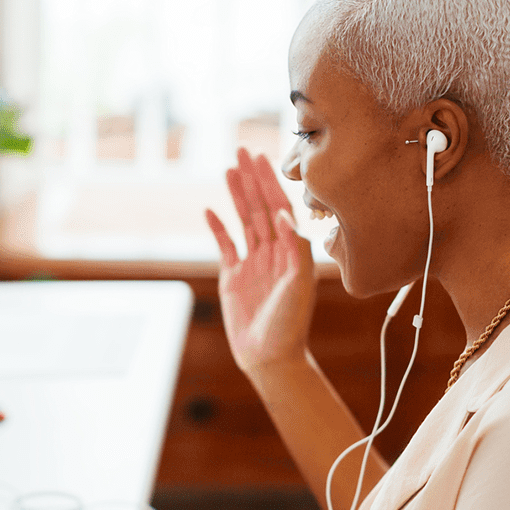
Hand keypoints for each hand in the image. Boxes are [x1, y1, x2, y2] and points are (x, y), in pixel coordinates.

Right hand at [205, 149, 315, 376]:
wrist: (271, 358)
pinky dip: (217, 228)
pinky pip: (225, 246)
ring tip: (228, 170)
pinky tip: (210, 210)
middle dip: (252, 179)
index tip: (261, 158)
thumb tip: (283, 213)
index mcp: (292, 251)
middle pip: (261, 207)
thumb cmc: (291, 324)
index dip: (270, 182)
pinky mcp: (234, 278)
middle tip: (242, 151)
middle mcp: (274, 253)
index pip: (280, 207)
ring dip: (236, 196)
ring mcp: (253, 264)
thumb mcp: (300, 284)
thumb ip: (295, 247)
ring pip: (244, 222)